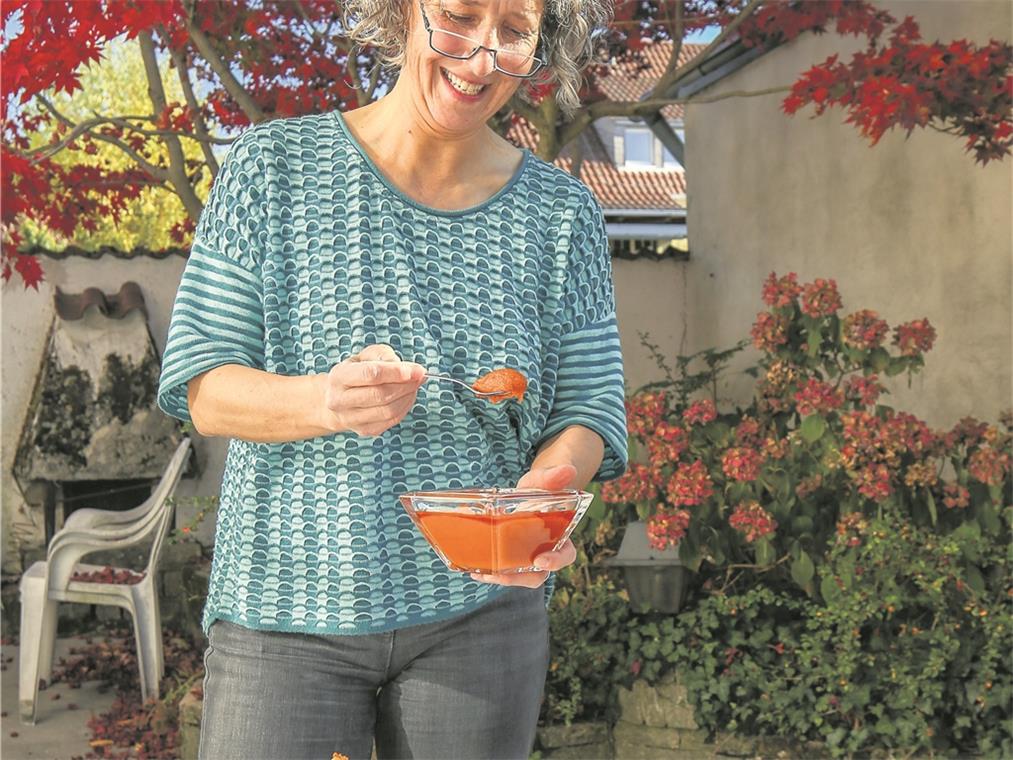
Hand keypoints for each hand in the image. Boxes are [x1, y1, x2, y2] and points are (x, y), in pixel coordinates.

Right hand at [322, 344, 425, 436]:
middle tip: (419, 376)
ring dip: (408, 397)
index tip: (416, 370)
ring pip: (388, 410)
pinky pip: (392, 420)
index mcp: (339, 377)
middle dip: (406, 385)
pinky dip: (405, 408)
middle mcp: (340, 400)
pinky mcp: (364, 430)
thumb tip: (409, 369)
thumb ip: (385, 356)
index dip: (396, 372)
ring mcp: (351, 418)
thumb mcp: (366, 356)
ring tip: (414, 385)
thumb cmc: (356, 373)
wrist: (339, 398)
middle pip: (381, 394)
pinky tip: (406, 397)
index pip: (370, 374)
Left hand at [469, 463, 578, 587]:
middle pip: (537, 574)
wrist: (528, 491)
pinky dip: (488, 570)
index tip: (541, 560)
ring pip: (518, 575)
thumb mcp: (543, 480)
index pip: (566, 555)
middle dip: (519, 578)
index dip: (556, 561)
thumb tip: (567, 470)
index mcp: (560, 536)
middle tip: (500, 574)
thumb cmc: (540, 487)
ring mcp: (525, 555)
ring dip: (500, 576)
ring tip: (482, 572)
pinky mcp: (509, 555)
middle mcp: (544, 551)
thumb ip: (553, 477)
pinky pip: (502, 568)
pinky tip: (473, 569)